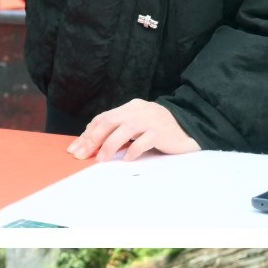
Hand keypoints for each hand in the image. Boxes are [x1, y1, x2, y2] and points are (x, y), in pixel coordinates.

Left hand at [70, 99, 200, 162]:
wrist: (191, 129)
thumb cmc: (162, 132)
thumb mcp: (139, 127)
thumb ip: (122, 132)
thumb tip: (97, 146)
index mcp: (131, 108)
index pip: (104, 118)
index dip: (88, 133)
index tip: (76, 148)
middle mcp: (139, 110)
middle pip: (109, 121)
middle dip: (93, 139)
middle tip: (81, 154)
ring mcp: (151, 120)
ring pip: (124, 130)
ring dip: (109, 145)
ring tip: (101, 159)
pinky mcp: (162, 132)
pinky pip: (144, 141)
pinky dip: (133, 150)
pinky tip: (126, 159)